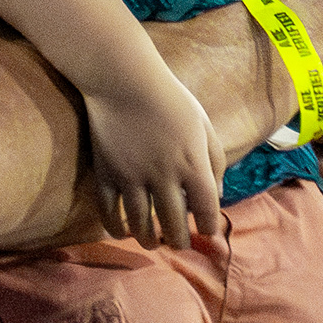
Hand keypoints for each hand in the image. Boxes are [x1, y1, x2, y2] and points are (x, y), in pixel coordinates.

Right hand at [82, 66, 225, 253]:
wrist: (125, 79)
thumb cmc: (171, 99)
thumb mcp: (204, 125)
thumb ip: (216, 161)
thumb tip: (216, 196)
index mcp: (192, 163)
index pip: (206, 209)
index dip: (208, 226)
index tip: (205, 231)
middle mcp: (163, 175)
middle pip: (174, 223)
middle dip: (179, 240)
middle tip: (179, 244)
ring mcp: (132, 176)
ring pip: (140, 224)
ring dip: (148, 240)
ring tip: (152, 243)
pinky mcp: (106, 174)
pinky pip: (108, 211)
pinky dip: (115, 227)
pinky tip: (122, 231)